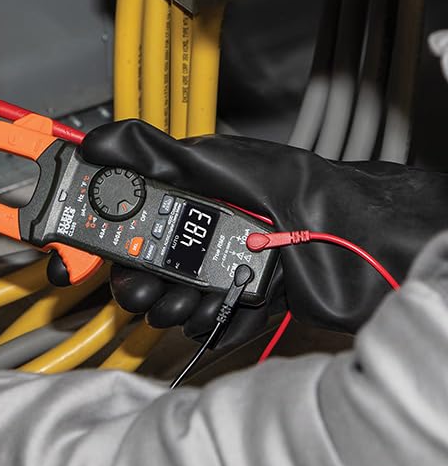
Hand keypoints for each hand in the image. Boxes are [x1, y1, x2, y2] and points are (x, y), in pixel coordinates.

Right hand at [80, 120, 447, 342]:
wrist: (366, 245)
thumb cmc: (305, 193)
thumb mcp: (223, 163)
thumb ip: (156, 152)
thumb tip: (99, 140)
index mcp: (190, 195)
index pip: (130, 221)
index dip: (112, 241)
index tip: (105, 255)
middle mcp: (204, 231)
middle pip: (149, 270)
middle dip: (145, 284)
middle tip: (152, 288)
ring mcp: (224, 268)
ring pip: (177, 302)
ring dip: (180, 308)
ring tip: (197, 301)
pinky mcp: (247, 301)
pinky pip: (214, 325)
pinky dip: (216, 324)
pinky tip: (228, 312)